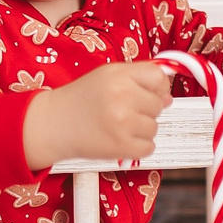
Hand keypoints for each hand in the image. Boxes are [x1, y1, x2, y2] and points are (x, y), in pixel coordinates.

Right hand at [23, 62, 171, 168]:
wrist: (53, 124)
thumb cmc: (81, 99)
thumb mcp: (107, 76)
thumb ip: (138, 79)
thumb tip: (168, 97)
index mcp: (119, 75)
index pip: (159, 78)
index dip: (158, 87)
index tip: (149, 93)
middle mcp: (123, 96)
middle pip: (159, 104)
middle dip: (145, 109)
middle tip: (122, 110)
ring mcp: (123, 123)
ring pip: (154, 127)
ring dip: (141, 129)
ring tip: (118, 125)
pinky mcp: (121, 146)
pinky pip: (149, 147)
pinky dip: (138, 146)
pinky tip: (120, 138)